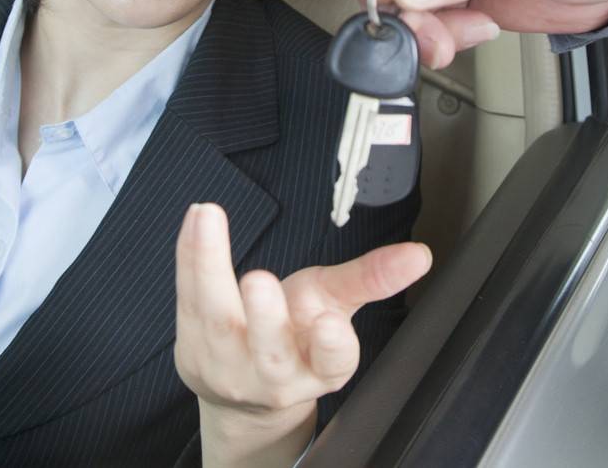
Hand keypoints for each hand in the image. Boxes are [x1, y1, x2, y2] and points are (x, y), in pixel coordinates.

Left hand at [174, 203, 430, 465]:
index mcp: (320, 367)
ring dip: (209, 268)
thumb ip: (372, 277)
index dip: (332, 345)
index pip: (333, 360)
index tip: (330, 323)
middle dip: (265, 316)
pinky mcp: (192, 350)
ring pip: (217, 321)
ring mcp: (229, 367)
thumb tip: (418, 255)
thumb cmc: (296, 335)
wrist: (245, 388)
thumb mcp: (337, 304)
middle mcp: (274, 375)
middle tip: (259, 279)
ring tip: (210, 221)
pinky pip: (188, 299)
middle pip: (269, 350)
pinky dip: (190, 255)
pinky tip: (197, 220)